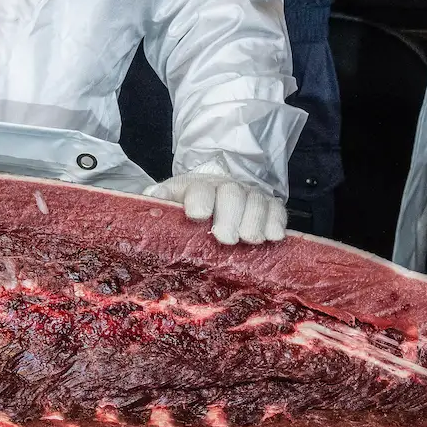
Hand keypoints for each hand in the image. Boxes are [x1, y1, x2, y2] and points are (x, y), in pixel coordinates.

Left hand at [148, 175, 286, 245]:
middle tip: (226, 237)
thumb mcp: (167, 204)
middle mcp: (225, 188)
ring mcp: (249, 197)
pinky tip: (273, 237)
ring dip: (254, 220)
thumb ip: (156, 202)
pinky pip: (277, 210)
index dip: (199, 198)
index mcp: (196, 187)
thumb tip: (148, 198)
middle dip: (230, 214)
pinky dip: (276, 222)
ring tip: (250, 239)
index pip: (199, 188)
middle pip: (231, 193)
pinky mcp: (268, 207)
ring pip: (257, 201)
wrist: (212, 197)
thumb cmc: (186, 208)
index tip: (198, 214)